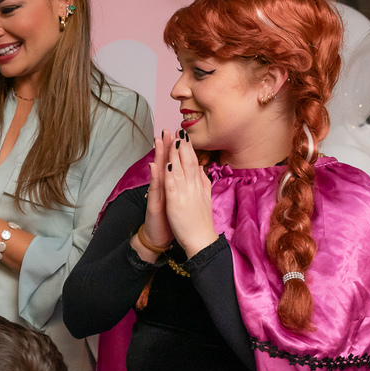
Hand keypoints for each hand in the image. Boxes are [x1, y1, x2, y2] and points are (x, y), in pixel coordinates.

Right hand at [132, 130, 175, 261]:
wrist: (160, 238)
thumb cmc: (171, 219)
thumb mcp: (179, 199)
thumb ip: (183, 184)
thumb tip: (191, 170)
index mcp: (172, 186)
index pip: (174, 163)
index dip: (176, 149)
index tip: (178, 133)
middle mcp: (163, 188)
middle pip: (165, 164)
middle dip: (166, 146)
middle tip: (166, 130)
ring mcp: (158, 196)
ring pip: (159, 173)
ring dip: (158, 156)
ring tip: (158, 141)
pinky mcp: (154, 205)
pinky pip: (155, 190)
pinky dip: (155, 178)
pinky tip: (154, 166)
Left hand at [162, 132, 217, 256]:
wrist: (200, 240)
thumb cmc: (200, 221)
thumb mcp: (204, 198)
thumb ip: (203, 183)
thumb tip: (202, 169)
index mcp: (198, 186)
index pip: (193, 163)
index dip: (188, 149)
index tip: (184, 135)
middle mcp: (193, 187)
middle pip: (187, 163)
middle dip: (182, 146)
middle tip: (179, 130)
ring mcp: (185, 194)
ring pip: (179, 170)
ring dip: (175, 154)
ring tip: (172, 139)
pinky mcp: (175, 203)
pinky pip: (171, 186)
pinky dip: (168, 174)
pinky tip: (165, 164)